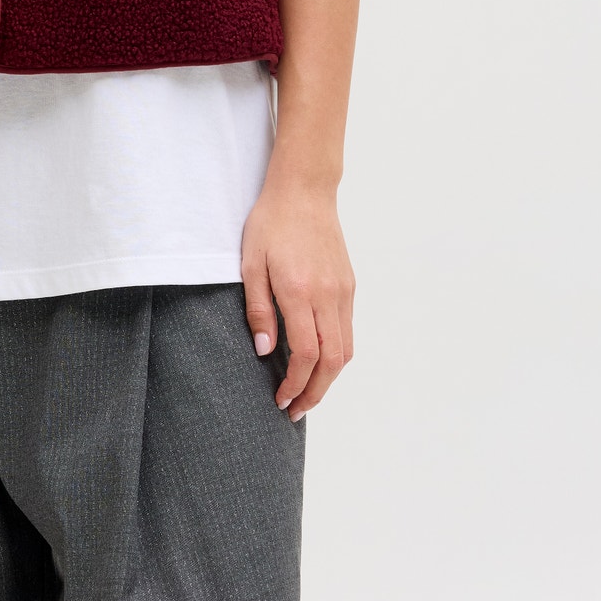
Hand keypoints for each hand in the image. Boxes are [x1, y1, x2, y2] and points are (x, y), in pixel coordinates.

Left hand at [240, 171, 354, 421]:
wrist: (304, 190)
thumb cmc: (271, 223)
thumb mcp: (251, 264)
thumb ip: (258, 310)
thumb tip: (266, 351)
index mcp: (300, 291)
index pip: (307, 354)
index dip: (295, 384)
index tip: (281, 399)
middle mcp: (328, 295)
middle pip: (333, 361)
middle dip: (315, 392)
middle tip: (296, 410)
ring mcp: (343, 290)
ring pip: (346, 349)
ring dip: (329, 378)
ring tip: (307, 392)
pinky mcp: (349, 285)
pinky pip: (348, 329)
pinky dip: (336, 354)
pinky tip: (319, 360)